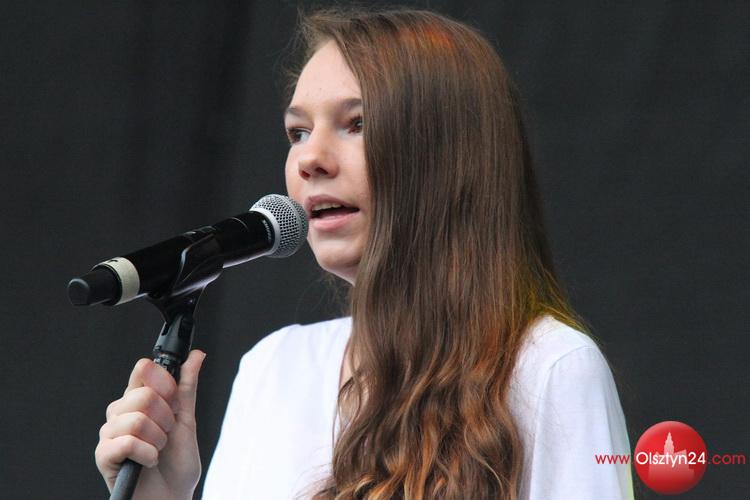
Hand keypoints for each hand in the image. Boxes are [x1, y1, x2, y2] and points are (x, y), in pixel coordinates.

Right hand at [95, 350, 205, 499]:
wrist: (172, 497)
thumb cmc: (177, 463)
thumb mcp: (187, 420)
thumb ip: (187, 387)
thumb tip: (196, 355)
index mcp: (138, 400)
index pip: (143, 370)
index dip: (164, 382)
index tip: (174, 399)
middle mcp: (120, 412)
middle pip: (144, 395)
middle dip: (166, 419)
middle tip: (166, 435)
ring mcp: (110, 433)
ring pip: (137, 419)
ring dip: (158, 439)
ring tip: (157, 450)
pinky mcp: (104, 455)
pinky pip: (129, 442)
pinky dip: (148, 454)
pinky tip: (149, 462)